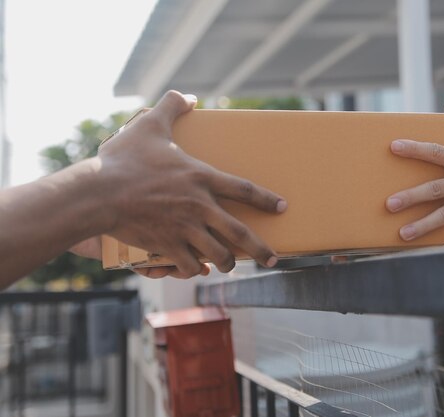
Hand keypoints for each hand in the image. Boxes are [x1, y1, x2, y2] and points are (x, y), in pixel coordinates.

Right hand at [94, 90, 286, 277]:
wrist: (99, 192)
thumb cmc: (126, 159)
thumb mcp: (150, 124)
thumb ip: (172, 106)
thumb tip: (189, 96)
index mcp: (202, 177)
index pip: (245, 189)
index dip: (267, 199)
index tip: (282, 207)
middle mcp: (200, 206)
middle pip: (240, 233)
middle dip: (260, 249)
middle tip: (273, 258)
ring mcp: (185, 228)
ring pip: (218, 254)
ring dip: (227, 262)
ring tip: (229, 265)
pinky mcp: (167, 245)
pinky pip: (188, 265)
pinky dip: (194, 269)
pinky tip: (196, 269)